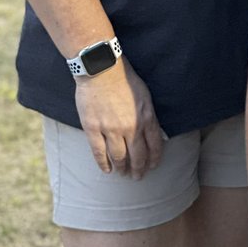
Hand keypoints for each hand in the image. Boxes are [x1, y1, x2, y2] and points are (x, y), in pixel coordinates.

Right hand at [74, 57, 164, 178]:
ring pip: (119, 157)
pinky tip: (107, 170)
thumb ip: (149, 116)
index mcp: (146, 118)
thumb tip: (153, 133)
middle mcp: (131, 127)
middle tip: (137, 176)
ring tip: (123, 174)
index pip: (154, 146)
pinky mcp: (93, 129)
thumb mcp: (145, 96)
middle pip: (137, 156)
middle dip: (139, 169)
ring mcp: (111, 130)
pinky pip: (99, 153)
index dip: (154, 159)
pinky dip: (104, 164)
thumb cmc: (125, 79)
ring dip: (122, 169)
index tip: (152, 166)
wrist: (102, 70)